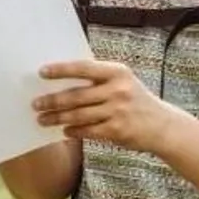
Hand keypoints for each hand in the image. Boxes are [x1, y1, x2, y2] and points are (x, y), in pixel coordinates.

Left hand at [32, 59, 186, 153]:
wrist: (162, 125)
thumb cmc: (135, 99)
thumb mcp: (122, 81)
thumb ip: (97, 78)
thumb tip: (61, 79)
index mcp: (117, 72)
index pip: (83, 67)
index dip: (61, 69)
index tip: (42, 72)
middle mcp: (117, 90)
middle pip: (76, 95)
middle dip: (52, 100)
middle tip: (35, 103)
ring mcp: (118, 111)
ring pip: (78, 115)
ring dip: (56, 118)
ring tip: (42, 119)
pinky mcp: (117, 130)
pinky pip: (88, 131)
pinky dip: (73, 131)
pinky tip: (64, 131)